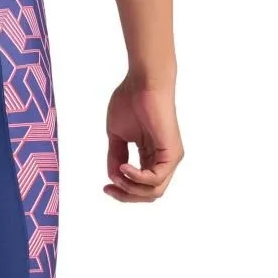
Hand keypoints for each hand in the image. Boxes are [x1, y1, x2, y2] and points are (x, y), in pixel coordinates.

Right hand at [103, 72, 182, 201]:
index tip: (105, 187)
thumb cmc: (130, 100)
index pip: (140, 186)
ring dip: (131, 189)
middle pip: (148, 194)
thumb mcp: (117, 134)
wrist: (143, 82)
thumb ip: (116, 156)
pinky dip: (138, 178)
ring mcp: (169, 158)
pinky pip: (156, 178)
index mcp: (150, 155)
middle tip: (109, 188)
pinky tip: (125, 167)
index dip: (122, 191)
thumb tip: (113, 177)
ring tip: (117, 174)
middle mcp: (163, 160)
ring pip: (154, 191)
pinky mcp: (172, 153)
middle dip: (126, 195)